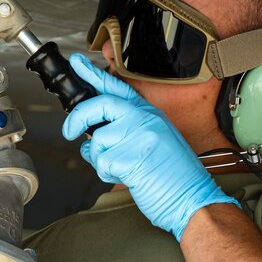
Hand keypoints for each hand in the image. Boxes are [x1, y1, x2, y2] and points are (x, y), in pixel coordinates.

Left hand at [62, 53, 237, 239]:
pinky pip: (102, 163)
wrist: (193, 199)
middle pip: (100, 104)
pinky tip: (128, 176)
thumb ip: (126, 128)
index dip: (94, 74)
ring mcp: (140, 137)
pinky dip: (108, 174)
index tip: (77, 63)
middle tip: (68, 131)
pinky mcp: (133, 159)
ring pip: (98, 141)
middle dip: (77, 118)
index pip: (118, 87)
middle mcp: (146, 119)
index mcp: (150, 113)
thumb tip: (93, 128)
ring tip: (123, 167)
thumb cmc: (172, 174)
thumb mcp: (153, 139)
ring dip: (100, 160)